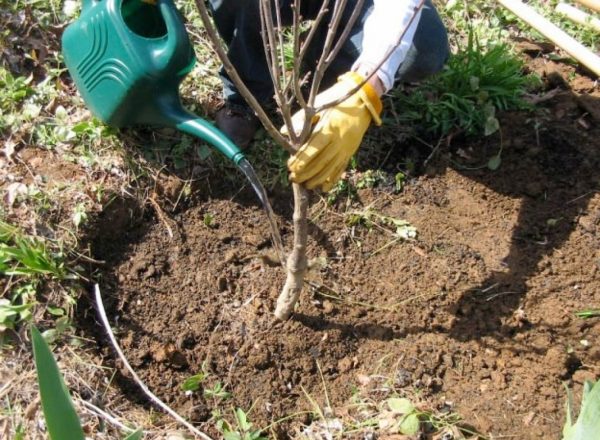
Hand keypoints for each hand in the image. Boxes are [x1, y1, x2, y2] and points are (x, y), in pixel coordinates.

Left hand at [286, 72, 382, 191]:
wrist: (363, 101)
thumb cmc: (336, 100)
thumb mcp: (319, 105)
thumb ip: (301, 119)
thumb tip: (283, 132)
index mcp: (329, 129)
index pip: (312, 149)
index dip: (301, 160)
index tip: (290, 167)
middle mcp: (338, 141)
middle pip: (320, 162)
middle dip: (306, 173)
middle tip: (293, 179)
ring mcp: (346, 148)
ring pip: (330, 168)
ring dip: (317, 179)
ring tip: (305, 185)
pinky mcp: (350, 152)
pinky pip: (341, 168)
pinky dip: (333, 180)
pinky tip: (324, 188)